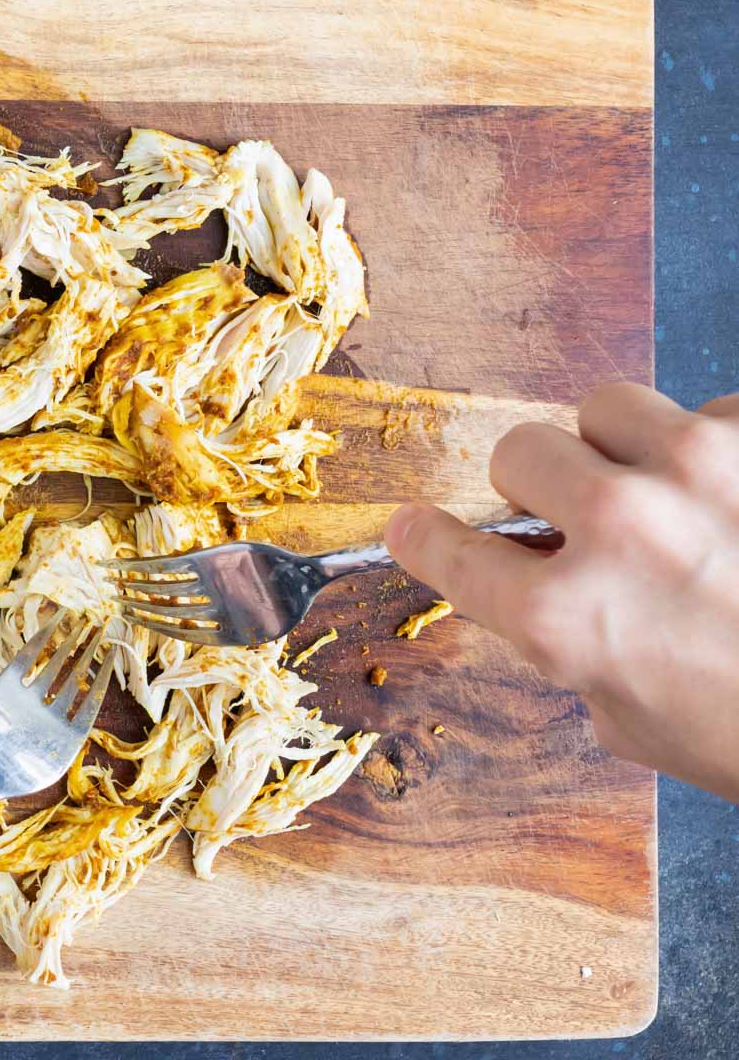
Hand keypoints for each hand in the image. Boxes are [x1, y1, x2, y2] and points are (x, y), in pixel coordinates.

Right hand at [385, 383, 738, 801]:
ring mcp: (701, 471)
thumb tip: (556, 588)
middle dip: (539, 487)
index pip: (450, 551)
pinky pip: (712, 412)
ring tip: (662, 491)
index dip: (426, 539)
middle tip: (573, 519)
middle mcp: (620, 530)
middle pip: (522, 451)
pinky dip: (716, 449)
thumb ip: (576, 646)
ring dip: (619, 446)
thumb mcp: (636, 720)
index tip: (418, 528)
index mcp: (568, 618)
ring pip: (607, 406)